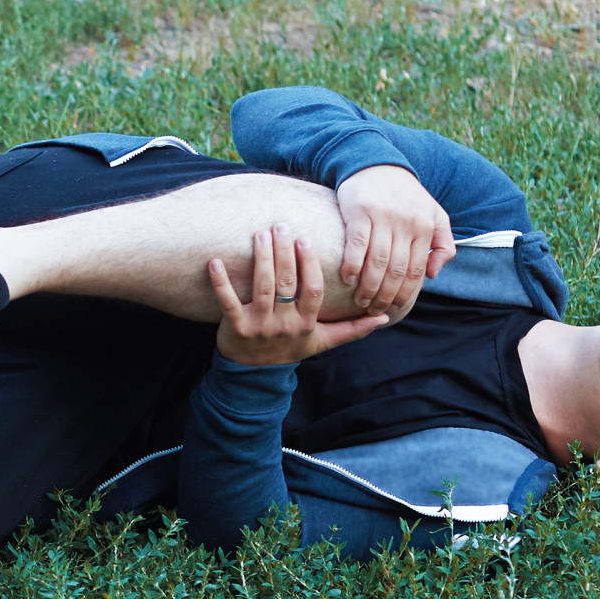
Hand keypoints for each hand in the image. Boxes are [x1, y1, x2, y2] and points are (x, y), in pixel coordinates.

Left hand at [206, 225, 390, 365]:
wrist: (254, 373)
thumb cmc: (290, 348)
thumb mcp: (323, 341)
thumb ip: (353, 329)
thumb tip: (385, 318)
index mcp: (307, 323)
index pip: (313, 290)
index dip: (310, 265)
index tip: (306, 239)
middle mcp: (285, 324)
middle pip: (287, 283)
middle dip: (284, 253)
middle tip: (280, 225)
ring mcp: (259, 326)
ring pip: (262, 288)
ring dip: (261, 259)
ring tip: (260, 234)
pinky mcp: (234, 328)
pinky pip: (227, 302)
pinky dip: (220, 282)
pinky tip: (214, 262)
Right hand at [336, 165, 454, 319]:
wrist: (376, 163)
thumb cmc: (405, 194)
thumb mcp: (434, 214)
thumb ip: (443, 244)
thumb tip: (433, 275)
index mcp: (425, 227)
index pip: (416, 270)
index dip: (406, 294)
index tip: (395, 308)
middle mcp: (406, 223)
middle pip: (397, 270)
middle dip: (386, 295)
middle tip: (375, 308)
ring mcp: (383, 217)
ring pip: (378, 261)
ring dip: (369, 286)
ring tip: (361, 300)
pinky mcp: (360, 212)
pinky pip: (357, 244)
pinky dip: (353, 265)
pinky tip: (347, 279)